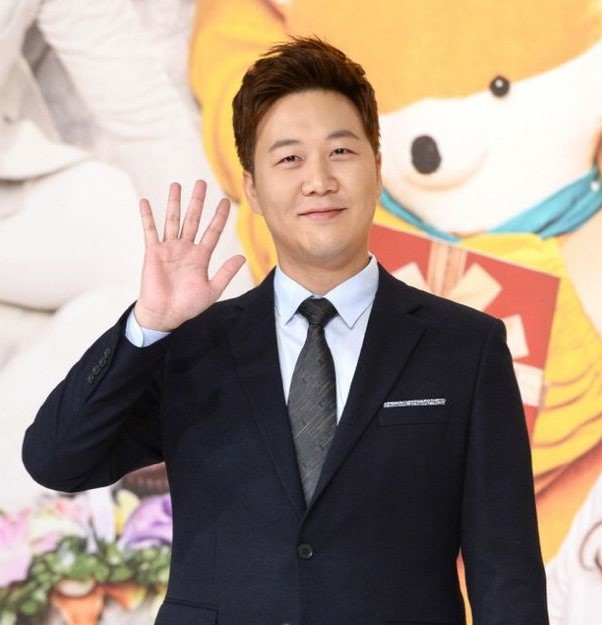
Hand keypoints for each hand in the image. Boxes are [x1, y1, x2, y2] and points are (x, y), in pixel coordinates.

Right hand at [133, 180, 245, 330]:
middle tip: (202, 183)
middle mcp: (186, 248)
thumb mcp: (212, 290)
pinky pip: (150, 231)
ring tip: (177, 185)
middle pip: (193, 219)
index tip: (225, 201)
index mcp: (201, 257)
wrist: (165, 315)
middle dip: (198, 202)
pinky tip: (146, 202)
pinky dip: (148, 217)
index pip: (212, 231)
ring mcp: (169, 248)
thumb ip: (225, 273)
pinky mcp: (153, 252)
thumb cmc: (187, 306)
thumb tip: (242, 258)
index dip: (219, 216)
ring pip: (173, 220)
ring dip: (175, 203)